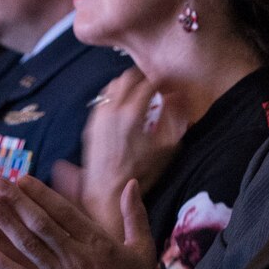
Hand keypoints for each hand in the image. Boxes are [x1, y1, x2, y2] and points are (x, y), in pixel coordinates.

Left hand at [0, 175, 166, 268]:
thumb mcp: (143, 249)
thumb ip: (134, 214)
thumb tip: (130, 183)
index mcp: (98, 242)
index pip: (63, 210)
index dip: (40, 193)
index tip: (22, 179)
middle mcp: (76, 257)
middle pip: (40, 223)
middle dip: (16, 200)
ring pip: (28, 245)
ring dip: (7, 223)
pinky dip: (3, 264)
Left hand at [77, 69, 188, 234]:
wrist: (108, 191)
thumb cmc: (141, 172)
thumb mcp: (167, 147)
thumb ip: (174, 117)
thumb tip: (177, 96)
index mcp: (133, 112)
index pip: (149, 82)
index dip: (161, 81)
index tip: (168, 85)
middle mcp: (113, 109)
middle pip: (127, 77)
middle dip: (142, 77)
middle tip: (154, 85)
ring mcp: (99, 115)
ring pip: (112, 85)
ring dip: (127, 85)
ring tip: (139, 94)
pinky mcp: (91, 124)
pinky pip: (103, 100)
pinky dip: (115, 97)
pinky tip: (123, 108)